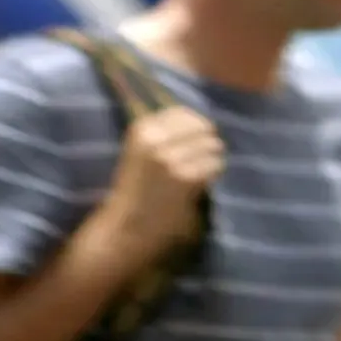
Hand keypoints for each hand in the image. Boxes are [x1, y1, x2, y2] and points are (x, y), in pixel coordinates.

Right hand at [99, 106, 223, 252]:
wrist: (125, 228)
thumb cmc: (137, 190)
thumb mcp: (142, 151)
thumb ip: (166, 132)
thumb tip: (204, 121)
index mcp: (142, 128)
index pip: (183, 113)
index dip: (194, 127)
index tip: (192, 142)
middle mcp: (155, 139)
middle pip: (203, 126)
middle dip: (207, 142)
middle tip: (199, 160)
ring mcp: (170, 158)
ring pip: (213, 145)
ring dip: (212, 159)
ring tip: (199, 173)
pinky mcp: (185, 178)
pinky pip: (215, 165)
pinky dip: (214, 174)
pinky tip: (201, 184)